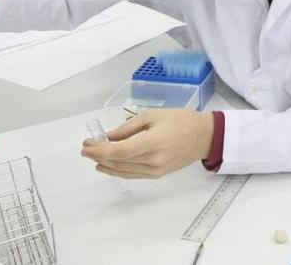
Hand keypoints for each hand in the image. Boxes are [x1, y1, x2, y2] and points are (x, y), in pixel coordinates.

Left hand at [80, 108, 214, 178]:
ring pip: (123, 171)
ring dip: (105, 164)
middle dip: (98, 155)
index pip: (118, 152)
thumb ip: (129, 127)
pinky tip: (107, 166)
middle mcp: (152, 160)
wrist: (204, 136)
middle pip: (118, 162)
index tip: (86, 144)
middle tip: (86, 147)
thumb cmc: (181, 121)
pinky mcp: (157, 174)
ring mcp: (155, 170)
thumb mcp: (154, 115)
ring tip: (93, 156)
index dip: (99, 150)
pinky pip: (132, 174)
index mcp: (152, 142)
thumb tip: (110, 137)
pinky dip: (117, 171)